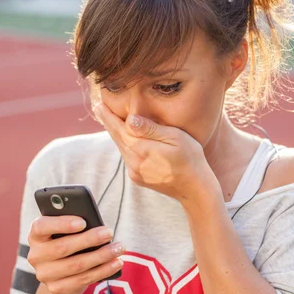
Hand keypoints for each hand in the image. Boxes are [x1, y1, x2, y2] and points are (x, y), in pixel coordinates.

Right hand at [27, 216, 124, 293]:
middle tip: (109, 233)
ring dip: (102, 256)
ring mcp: (44, 274)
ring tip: (119, 248)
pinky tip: (117, 262)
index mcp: (36, 235)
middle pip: (63, 248)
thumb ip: (75, 224)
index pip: (41, 226)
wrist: (61, 272)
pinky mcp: (57, 289)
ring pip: (76, 265)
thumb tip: (96, 225)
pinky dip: (104, 270)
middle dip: (89, 239)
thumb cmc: (68, 240)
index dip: (61, 224)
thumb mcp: (67, 230)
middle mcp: (35, 255)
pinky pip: (83, 280)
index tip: (83, 221)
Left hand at [96, 103, 214, 202]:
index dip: (108, 116)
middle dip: (108, 122)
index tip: (99, 104)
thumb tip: (130, 119)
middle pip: (117, 138)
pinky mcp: (138, 178)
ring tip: (109, 120)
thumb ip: (151, 129)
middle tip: (98, 108)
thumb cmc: (190, 158)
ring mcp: (135, 172)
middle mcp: (134, 162)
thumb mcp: (175, 137)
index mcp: (142, 149)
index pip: (119, 128)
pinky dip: (124, 146)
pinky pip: (127, 158)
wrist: (195, 188)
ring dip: (115, 134)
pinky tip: (125, 139)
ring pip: (121, 148)